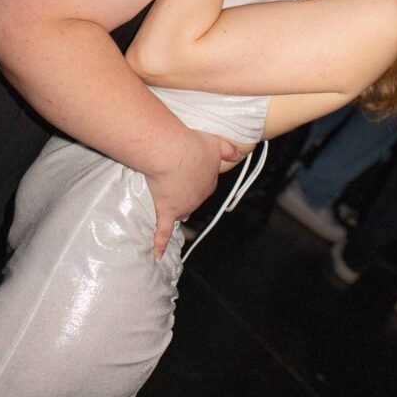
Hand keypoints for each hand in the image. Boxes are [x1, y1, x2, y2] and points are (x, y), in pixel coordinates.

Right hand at [147, 129, 240, 258]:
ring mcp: (183, 206)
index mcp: (210, 182)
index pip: (206, 184)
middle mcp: (199, 197)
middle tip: (173, 177)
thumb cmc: (193, 145)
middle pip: (193, 199)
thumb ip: (228, 149)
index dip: (197, 178)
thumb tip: (239, 156)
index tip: (188, 170)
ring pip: (180, 211)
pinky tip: (158, 254)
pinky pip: (163, 231)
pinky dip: (160, 243)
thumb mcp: (216, 142)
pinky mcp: (166, 211)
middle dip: (185, 192)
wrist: (173, 153)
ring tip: (163, 196)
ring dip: (174, 208)